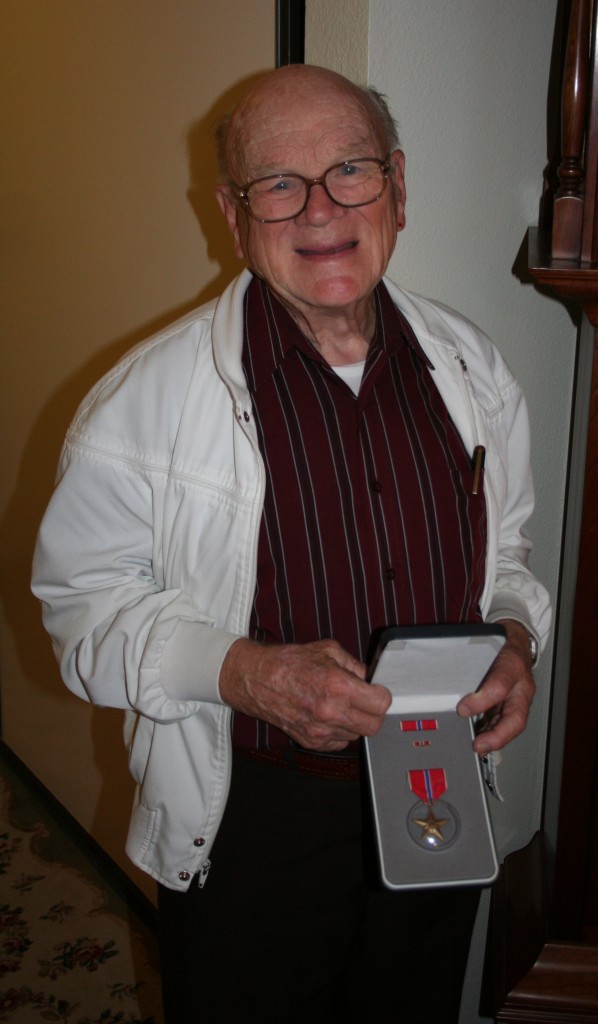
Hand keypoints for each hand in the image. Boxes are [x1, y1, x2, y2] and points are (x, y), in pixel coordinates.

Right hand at [219, 637, 390, 750]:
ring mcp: (320, 731)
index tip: (377, 690)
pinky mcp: (311, 741)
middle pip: (374, 726)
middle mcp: (330, 712)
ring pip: (356, 735)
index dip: (382, 695)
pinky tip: (328, 715)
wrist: (256, 680)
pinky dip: (339, 731)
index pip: (380, 703)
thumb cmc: (288, 663)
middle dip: (373, 712)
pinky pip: (339, 742)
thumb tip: (371, 678)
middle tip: (365, 700)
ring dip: (355, 721)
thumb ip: (355, 666)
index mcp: (337, 686)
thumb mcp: (328, 650)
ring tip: (340, 704)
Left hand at [456, 619, 535, 754]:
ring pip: (513, 727)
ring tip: (477, 746)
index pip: (499, 686)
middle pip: (516, 719)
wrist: (517, 644)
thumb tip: (447, 682)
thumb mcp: (485, 645)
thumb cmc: (501, 646)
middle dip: (497, 736)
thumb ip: (469, 662)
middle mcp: (520, 687)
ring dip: (495, 739)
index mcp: (512, 667)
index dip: (482, 701)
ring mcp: (520, 700)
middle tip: (478, 745)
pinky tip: (481, 740)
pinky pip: (507, 725)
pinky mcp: (515, 707)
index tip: (463, 709)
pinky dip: (494, 734)